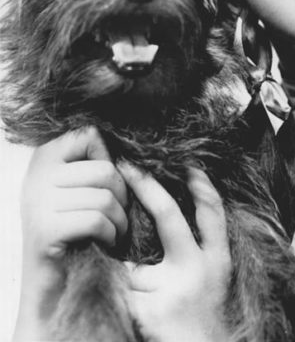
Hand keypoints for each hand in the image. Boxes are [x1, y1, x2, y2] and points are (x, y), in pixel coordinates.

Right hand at [13, 127, 127, 341]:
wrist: (52, 287)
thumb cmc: (77, 233)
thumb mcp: (79, 189)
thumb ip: (93, 162)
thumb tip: (130, 142)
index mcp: (45, 157)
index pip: (90, 134)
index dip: (111, 160)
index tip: (109, 187)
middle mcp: (36, 174)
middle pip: (106, 169)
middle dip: (123, 198)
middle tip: (118, 218)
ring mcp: (37, 201)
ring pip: (106, 196)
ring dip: (120, 221)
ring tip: (114, 233)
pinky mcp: (45, 229)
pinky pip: (96, 220)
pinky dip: (109, 235)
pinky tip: (104, 245)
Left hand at [120, 164, 231, 341]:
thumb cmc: (205, 311)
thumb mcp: (214, 275)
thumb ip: (197, 247)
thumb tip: (158, 210)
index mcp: (217, 259)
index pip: (212, 212)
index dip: (201, 185)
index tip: (185, 162)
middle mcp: (197, 269)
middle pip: (168, 215)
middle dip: (145, 185)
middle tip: (126, 164)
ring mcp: (170, 289)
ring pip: (135, 264)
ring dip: (130, 278)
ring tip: (143, 298)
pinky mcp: (146, 310)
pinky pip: (121, 291)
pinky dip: (120, 296)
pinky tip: (130, 309)